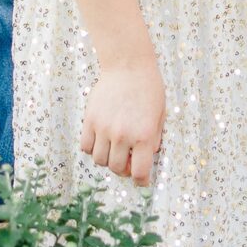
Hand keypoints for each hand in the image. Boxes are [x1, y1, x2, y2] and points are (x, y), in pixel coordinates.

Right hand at [80, 55, 164, 184]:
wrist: (128, 66)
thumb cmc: (149, 88)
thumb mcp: (161, 115)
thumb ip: (154, 139)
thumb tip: (147, 156)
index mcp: (144, 136)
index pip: (139, 172)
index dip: (141, 181)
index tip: (141, 180)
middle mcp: (123, 135)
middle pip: (117, 169)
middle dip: (124, 169)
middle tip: (127, 160)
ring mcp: (104, 128)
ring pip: (99, 160)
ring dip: (107, 159)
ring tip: (114, 148)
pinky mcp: (90, 120)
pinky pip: (86, 146)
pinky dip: (92, 149)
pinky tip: (101, 140)